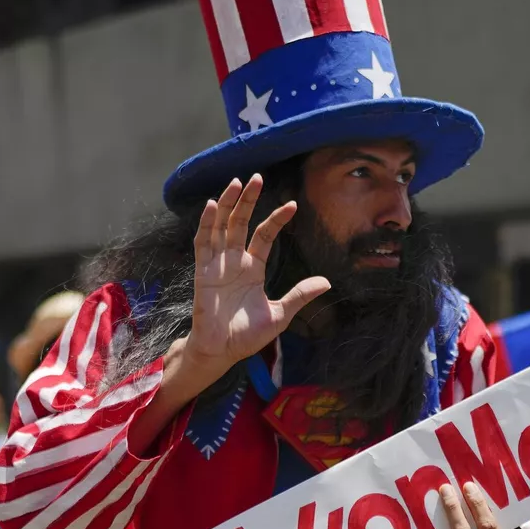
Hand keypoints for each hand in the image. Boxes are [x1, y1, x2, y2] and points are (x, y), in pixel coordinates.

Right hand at [187, 175, 331, 368]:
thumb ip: (299, 296)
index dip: (276, 220)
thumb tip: (327, 282)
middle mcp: (235, 261)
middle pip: (240, 223)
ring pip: (221, 226)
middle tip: (257, 177)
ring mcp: (217, 264)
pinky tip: (211, 205)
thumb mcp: (280, 315)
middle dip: (248, 200)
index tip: (293, 205)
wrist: (222, 352)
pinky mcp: (202, 272)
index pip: (264, 236)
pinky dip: (206, 224)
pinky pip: (202, 243)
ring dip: (226, 204)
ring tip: (235, 183)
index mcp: (253, 268)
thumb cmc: (247, 336)